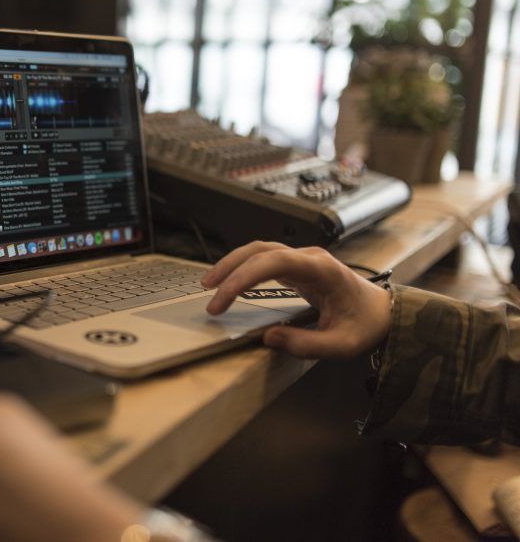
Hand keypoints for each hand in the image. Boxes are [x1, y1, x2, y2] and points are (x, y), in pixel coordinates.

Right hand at [200, 241, 392, 358]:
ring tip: (210, 284)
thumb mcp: (342, 345)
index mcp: (323, 269)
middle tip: (210, 294)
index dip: (244, 276)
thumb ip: (307, 345)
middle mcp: (310, 257)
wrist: (384, 312)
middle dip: (230, 269)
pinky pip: (264, 259)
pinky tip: (229, 281)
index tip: (224, 297)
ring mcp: (303, 259)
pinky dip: (242, 268)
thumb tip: (270, 338)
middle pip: (260, 250)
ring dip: (233, 264)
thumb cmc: (366, 324)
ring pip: (259, 250)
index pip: (275, 261)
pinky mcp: (297, 266)